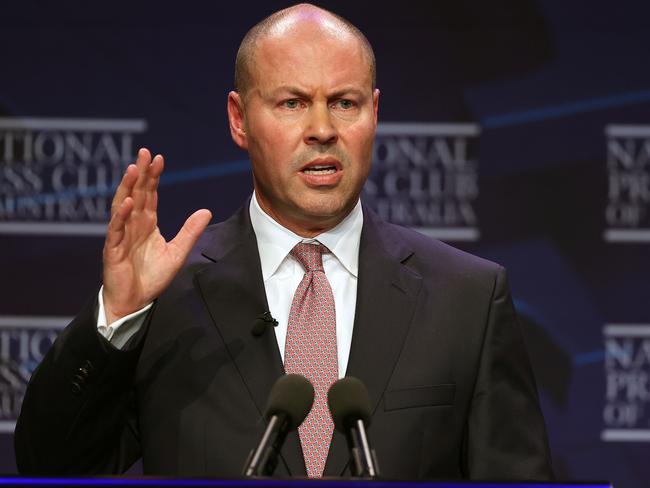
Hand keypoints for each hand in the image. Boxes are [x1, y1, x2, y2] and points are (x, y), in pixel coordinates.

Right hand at [102, 148, 211, 323]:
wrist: (135, 302)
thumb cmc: (152, 278)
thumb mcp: (178, 253)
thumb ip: (190, 232)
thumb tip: (206, 211)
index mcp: (146, 224)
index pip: (149, 194)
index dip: (153, 176)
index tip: (159, 158)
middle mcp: (132, 225)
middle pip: (135, 193)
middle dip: (140, 173)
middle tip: (144, 152)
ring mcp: (121, 235)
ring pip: (122, 206)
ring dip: (127, 187)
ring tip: (133, 169)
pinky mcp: (113, 249)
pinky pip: (116, 229)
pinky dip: (121, 215)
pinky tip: (128, 202)